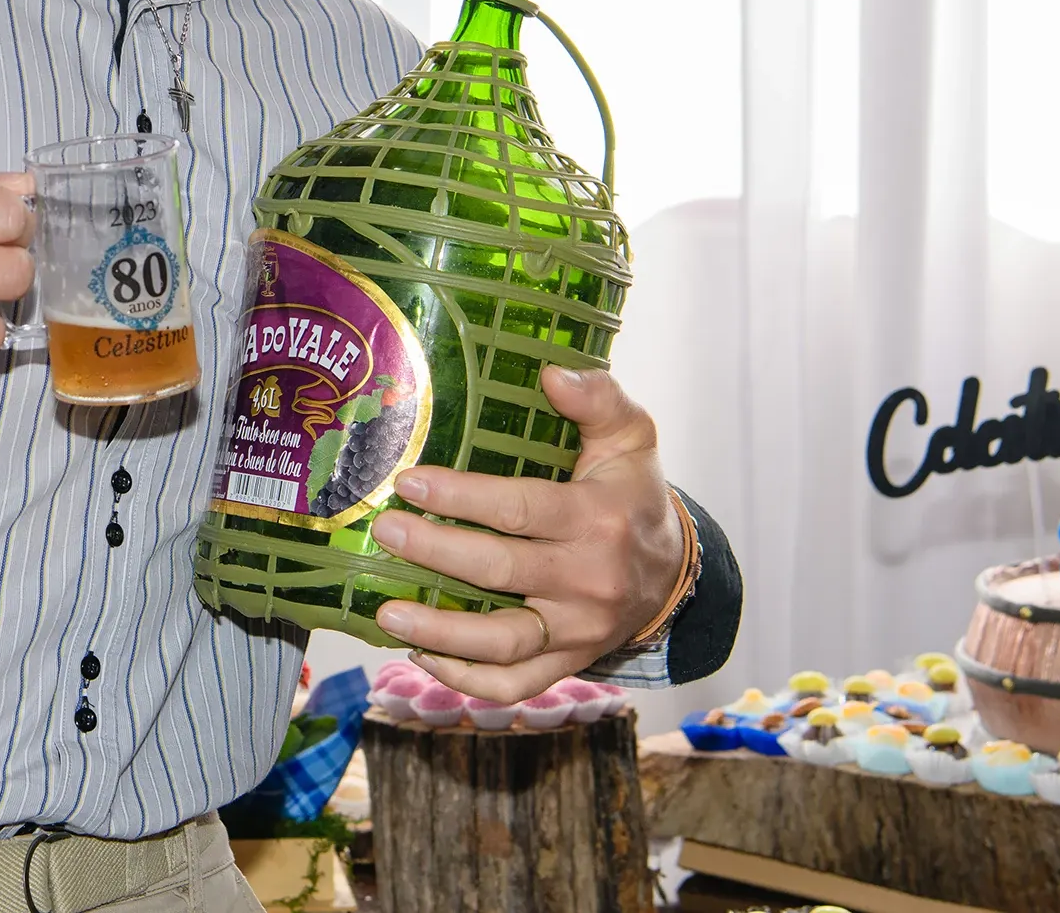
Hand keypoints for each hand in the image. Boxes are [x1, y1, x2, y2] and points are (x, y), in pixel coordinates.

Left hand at [368, 366, 681, 701]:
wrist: (675, 573)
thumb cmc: (635, 493)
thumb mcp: (631, 436)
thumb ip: (597, 398)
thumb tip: (551, 373)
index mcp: (598, 519)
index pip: (520, 509)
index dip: (460, 497)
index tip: (408, 483)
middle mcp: (588, 580)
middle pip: (499, 572)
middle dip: (434, 552)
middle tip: (384, 531)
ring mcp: (578, 630)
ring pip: (502, 644)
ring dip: (438, 633)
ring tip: (386, 614)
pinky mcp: (570, 662)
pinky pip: (515, 685)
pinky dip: (466, 681)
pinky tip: (423, 656)